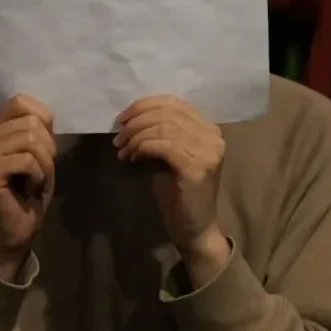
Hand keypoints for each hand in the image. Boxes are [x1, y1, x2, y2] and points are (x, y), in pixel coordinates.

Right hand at [0, 94, 55, 281]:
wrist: (15, 229)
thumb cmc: (28, 191)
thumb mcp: (39, 153)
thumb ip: (37, 129)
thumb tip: (44, 113)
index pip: (19, 101)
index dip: (43, 120)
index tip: (44, 147)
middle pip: (31, 123)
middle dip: (48, 149)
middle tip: (40, 171)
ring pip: (31, 141)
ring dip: (45, 164)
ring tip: (36, 180)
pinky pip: (27, 160)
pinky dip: (38, 175)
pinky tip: (30, 188)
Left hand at [115, 96, 228, 285]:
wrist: (194, 227)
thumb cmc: (178, 192)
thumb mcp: (170, 154)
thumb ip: (161, 132)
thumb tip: (130, 117)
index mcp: (208, 128)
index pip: (174, 102)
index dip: (144, 105)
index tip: (123, 118)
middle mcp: (213, 136)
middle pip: (167, 113)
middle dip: (136, 121)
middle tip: (118, 137)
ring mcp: (208, 152)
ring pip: (162, 128)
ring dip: (135, 137)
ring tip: (122, 150)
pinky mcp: (197, 168)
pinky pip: (162, 145)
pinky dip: (142, 148)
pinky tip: (132, 159)